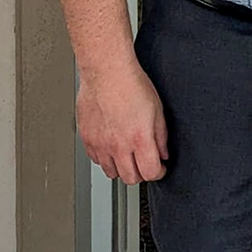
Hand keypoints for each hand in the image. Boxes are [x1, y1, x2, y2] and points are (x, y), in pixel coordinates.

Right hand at [76, 58, 168, 183]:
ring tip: (129, 156)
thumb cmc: (132, 85)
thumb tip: (163, 153)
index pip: (150, 172)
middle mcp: (118, 145)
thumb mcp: (158, 110)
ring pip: (112, 173)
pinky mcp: (87, 139)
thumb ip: (161, 136)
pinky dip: (106, 159)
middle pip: (130, 178)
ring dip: (122, 168)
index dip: (160, 172)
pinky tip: (113, 147)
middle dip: (142, 174)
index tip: (161, 168)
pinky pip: (96, 160)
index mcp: (139, 138)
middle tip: (146, 163)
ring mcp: (100, 144)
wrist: (107, 72)